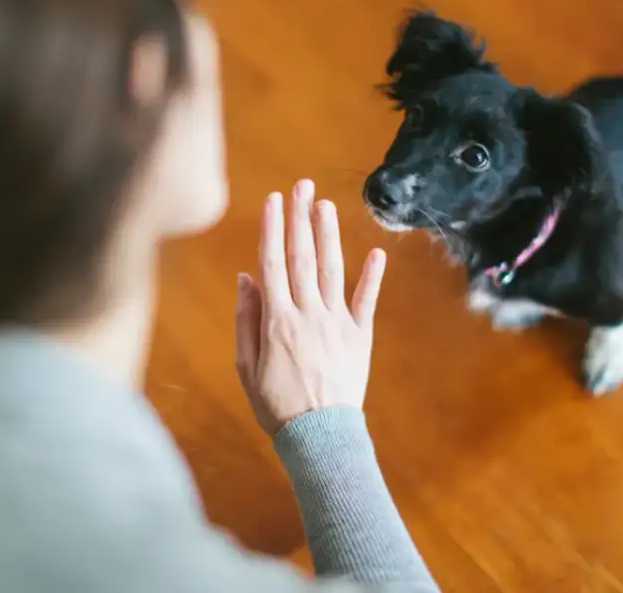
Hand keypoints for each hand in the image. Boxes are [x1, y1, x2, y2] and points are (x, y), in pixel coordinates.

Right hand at [234, 179, 386, 434]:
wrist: (319, 437)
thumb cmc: (276, 404)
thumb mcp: (246, 365)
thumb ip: (246, 319)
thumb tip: (247, 277)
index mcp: (277, 320)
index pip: (272, 263)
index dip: (272, 229)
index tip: (273, 200)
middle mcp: (307, 314)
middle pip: (302, 257)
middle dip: (301, 218)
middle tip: (302, 186)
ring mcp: (336, 323)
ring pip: (331, 270)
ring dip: (329, 235)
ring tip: (326, 205)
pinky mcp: (360, 337)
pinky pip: (366, 302)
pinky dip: (372, 277)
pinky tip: (376, 252)